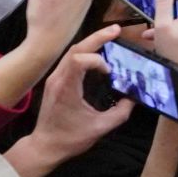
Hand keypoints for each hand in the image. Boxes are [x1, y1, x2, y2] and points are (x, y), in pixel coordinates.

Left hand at [3, 26, 135, 176]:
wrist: (44, 146)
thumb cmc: (70, 139)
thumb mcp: (100, 128)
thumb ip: (120, 113)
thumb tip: (133, 99)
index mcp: (66, 88)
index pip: (79, 60)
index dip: (98, 61)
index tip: (110, 73)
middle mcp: (58, 79)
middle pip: (76, 48)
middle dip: (97, 37)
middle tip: (117, 30)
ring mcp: (54, 79)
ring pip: (72, 51)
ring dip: (91, 43)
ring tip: (110, 37)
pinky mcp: (55, 81)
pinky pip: (70, 59)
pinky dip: (85, 53)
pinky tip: (98, 53)